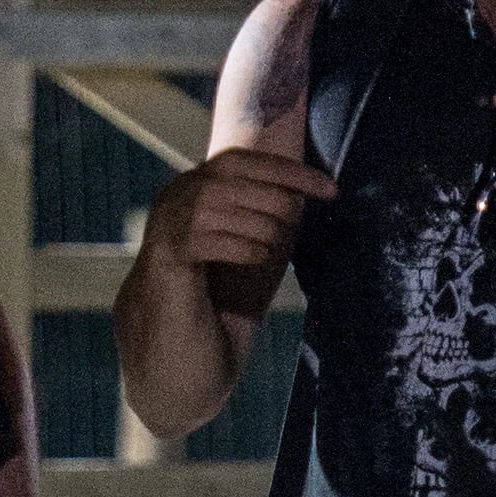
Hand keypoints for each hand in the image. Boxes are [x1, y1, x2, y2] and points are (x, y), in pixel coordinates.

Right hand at [136, 146, 334, 282]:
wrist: (164, 335)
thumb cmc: (207, 285)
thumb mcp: (232, 234)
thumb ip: (254, 207)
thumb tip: (299, 192)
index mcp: (192, 183)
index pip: (246, 161)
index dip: (292, 172)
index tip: (331, 188)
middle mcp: (177, 193)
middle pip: (248, 182)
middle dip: (283, 205)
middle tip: (291, 229)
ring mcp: (171, 221)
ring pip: (245, 215)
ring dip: (267, 236)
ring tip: (264, 252)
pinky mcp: (172, 253)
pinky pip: (232, 244)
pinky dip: (252, 254)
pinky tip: (251, 263)